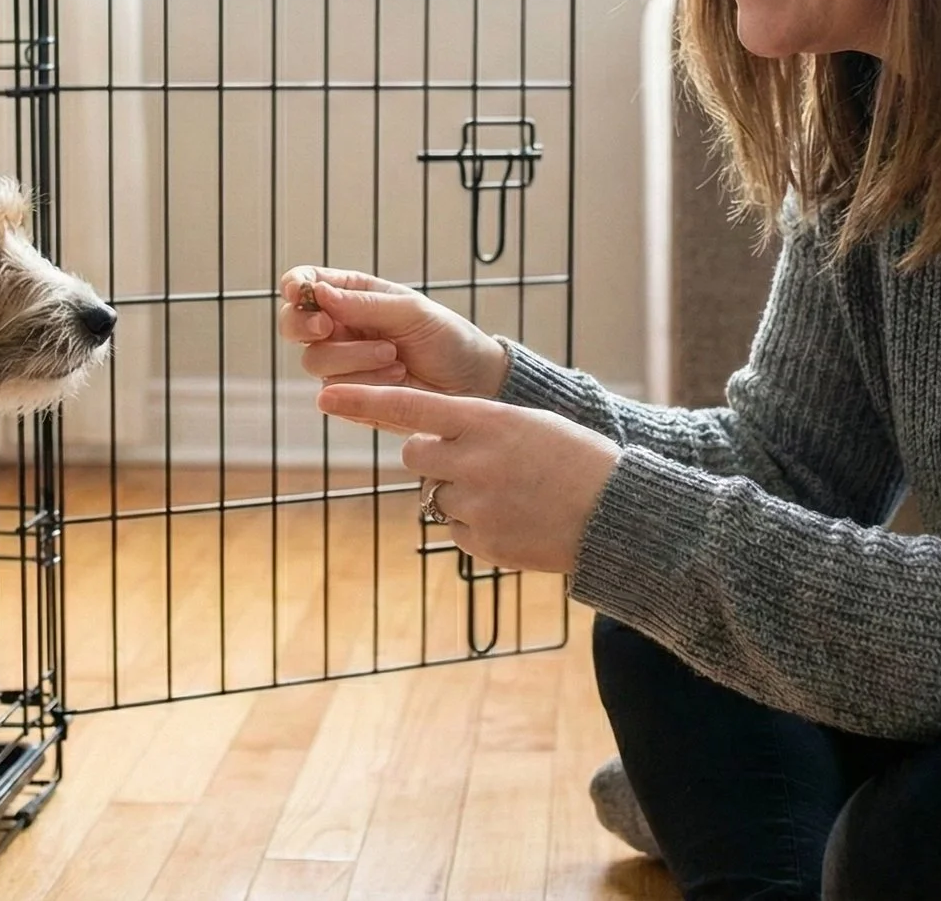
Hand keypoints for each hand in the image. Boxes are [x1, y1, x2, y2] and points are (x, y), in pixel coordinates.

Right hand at [276, 266, 509, 399]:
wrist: (471, 382)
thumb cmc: (446, 337)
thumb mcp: (410, 311)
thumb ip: (363, 304)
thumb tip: (318, 292)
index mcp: (352, 294)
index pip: (306, 283)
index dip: (295, 286)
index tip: (301, 292)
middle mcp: (340, 328)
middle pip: (292, 325)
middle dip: (304, 325)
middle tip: (328, 327)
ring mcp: (342, 364)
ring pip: (314, 361)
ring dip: (353, 358)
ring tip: (394, 356)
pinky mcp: (349, 396)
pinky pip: (335, 391)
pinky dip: (366, 383)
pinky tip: (396, 377)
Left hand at [314, 382, 621, 574]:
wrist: (616, 514)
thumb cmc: (575, 459)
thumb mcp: (526, 424)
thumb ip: (475, 427)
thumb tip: (427, 439)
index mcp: (485, 420)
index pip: (408, 406)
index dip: (362, 401)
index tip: (324, 396)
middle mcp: (472, 461)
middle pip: (415, 454)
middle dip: (432, 455)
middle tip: (474, 461)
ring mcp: (474, 506)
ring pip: (437, 495)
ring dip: (462, 494)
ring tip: (513, 495)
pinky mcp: (480, 544)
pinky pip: (456, 530)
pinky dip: (477, 526)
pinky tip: (515, 520)